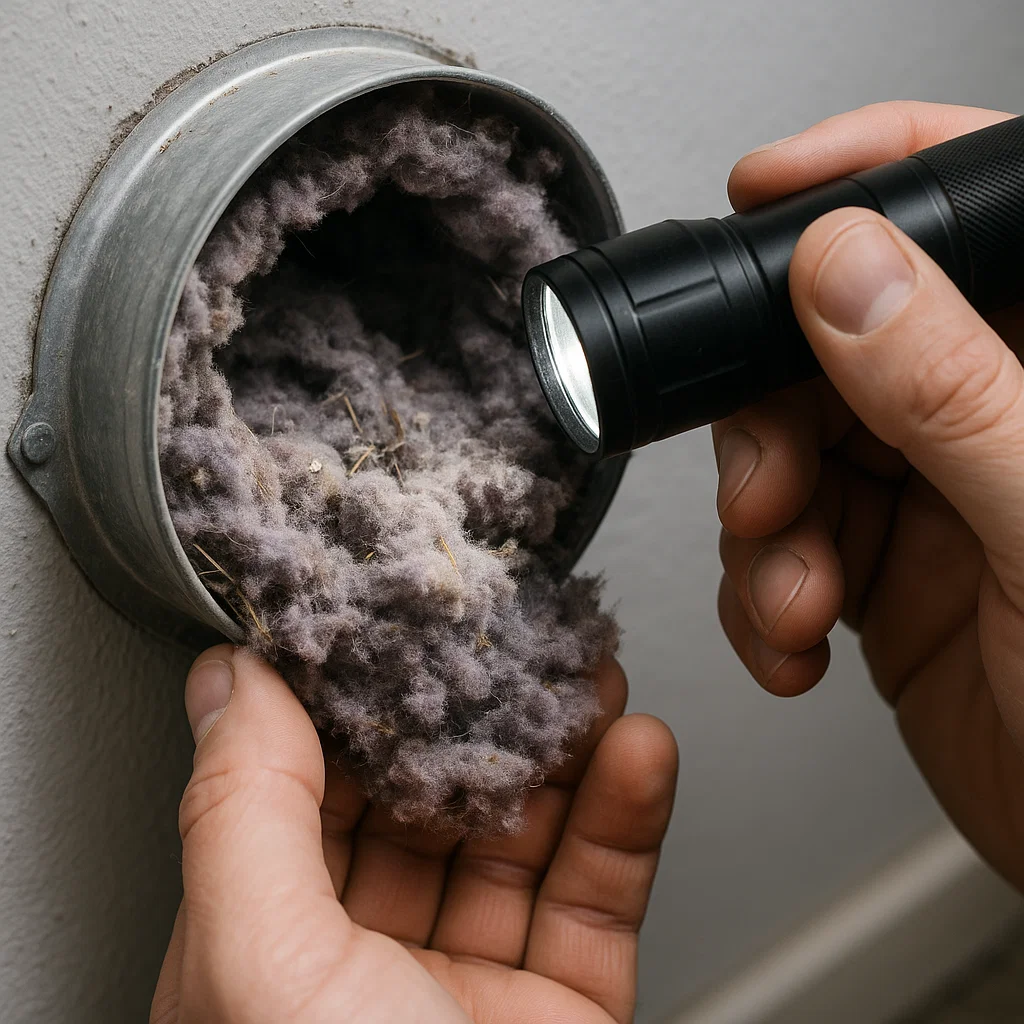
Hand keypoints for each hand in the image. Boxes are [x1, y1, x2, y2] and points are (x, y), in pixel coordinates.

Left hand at [150, 646, 676, 1023]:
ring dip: (562, 752)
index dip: (354, 701)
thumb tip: (228, 679)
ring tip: (589, 673)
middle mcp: (362, 972)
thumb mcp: (261, 972)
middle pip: (425, 805)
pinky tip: (636, 753)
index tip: (395, 623)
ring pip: (521, 841)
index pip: (305, 791)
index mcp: (265, 957)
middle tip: (510, 637)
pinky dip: (626, 818)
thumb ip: (239, 810)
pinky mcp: (566, 1018)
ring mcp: (469, 995)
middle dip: (474, 715)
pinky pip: (599, 897)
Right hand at [714, 100, 1023, 887]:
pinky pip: (778, 544)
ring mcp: (928, 493)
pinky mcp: (877, 570)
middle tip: (767, 490)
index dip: (860, 182)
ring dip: (760, 531)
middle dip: (769, 421)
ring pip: (787, 451)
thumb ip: (950, 394)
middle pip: (829, 345)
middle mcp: (988, 416)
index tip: (763, 192)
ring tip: (791, 596)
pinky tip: (794, 640)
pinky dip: (759, 595)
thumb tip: (845, 270)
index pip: (966, 213)